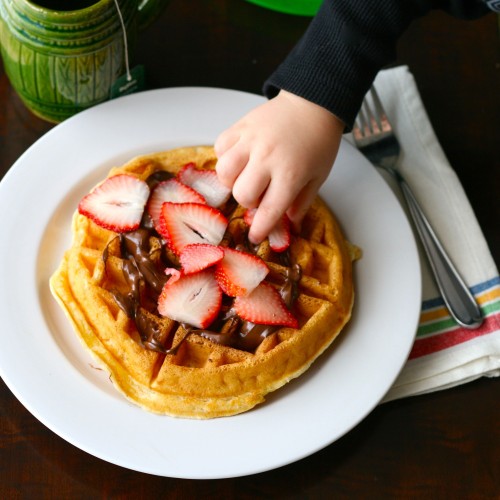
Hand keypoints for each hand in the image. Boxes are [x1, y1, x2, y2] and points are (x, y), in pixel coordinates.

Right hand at [215, 90, 344, 243]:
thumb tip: (289, 224)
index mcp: (290, 174)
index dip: (260, 229)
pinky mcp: (240, 126)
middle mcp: (267, 158)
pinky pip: (219, 147)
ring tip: (244, 177)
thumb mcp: (318, 176)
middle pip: (242, 194)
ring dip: (232, 181)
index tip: (255, 237)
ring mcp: (250, 140)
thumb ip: (302, 202)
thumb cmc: (319, 141)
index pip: (268, 211)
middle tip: (258, 195)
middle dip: (248, 202)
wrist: (314, 102)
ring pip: (224, 172)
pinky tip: (238, 158)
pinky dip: (225, 157)